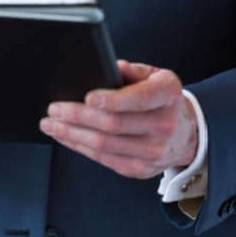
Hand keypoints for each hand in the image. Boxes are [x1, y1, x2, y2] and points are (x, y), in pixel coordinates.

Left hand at [39, 60, 198, 177]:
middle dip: (78, 116)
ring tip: (50, 124)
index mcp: (168, 94)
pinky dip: (80, 147)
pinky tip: (65, 137)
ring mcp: (153, 151)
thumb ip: (132, 70)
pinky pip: (103, 159)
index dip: (113, 99)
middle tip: (54, 109)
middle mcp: (164, 125)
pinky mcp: (140, 169)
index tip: (87, 96)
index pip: (140, 98)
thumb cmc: (161, 98)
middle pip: (114, 124)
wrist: (185, 133)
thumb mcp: (154, 75)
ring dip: (72, 134)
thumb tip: (109, 67)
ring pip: (104, 145)